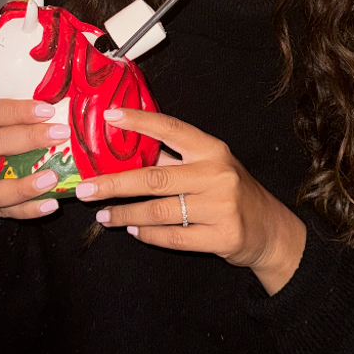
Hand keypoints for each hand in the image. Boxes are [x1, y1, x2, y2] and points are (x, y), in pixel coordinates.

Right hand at [0, 99, 70, 219]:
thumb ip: (16, 113)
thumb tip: (60, 101)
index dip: (17, 111)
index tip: (47, 110)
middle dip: (27, 139)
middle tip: (60, 135)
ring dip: (24, 186)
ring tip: (52, 178)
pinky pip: (2, 211)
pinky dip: (28, 209)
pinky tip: (50, 204)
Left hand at [76, 109, 307, 294]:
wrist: (268, 229)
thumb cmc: (230, 191)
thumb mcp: (210, 166)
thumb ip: (174, 158)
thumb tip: (122, 148)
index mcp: (212, 149)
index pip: (171, 128)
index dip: (139, 121)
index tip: (108, 116)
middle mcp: (217, 174)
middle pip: (154, 177)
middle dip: (113, 184)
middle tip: (84, 189)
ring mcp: (220, 207)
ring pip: (158, 211)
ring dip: (125, 214)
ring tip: (103, 216)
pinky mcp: (221, 236)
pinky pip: (172, 237)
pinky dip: (147, 235)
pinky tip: (132, 230)